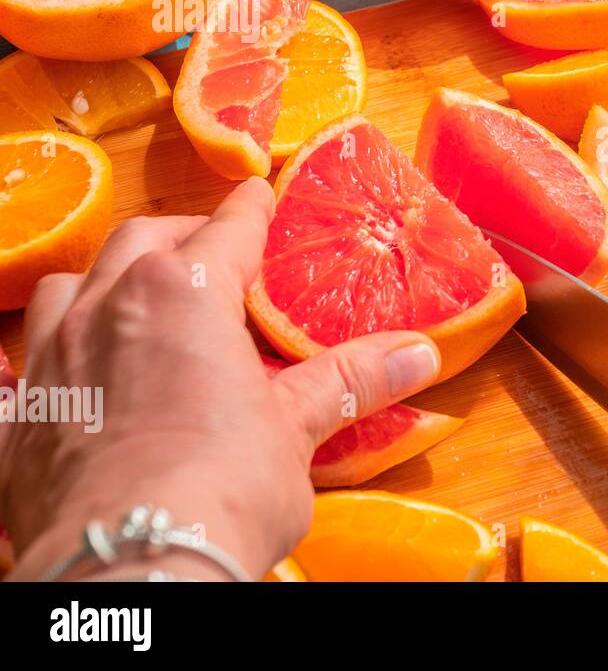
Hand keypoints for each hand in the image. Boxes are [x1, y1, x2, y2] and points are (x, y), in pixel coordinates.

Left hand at [0, 178, 440, 580]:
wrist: (130, 563)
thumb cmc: (222, 486)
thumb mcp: (297, 427)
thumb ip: (351, 379)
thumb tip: (419, 353)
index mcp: (187, 293)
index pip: (228, 228)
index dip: (251, 208)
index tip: (260, 193)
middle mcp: (110, 306)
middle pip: (145, 240)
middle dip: (181, 235)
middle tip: (211, 251)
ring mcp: (55, 358)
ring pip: (71, 286)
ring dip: (106, 281)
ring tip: (135, 300)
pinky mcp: (19, 416)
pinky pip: (28, 364)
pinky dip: (57, 357)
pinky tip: (77, 379)